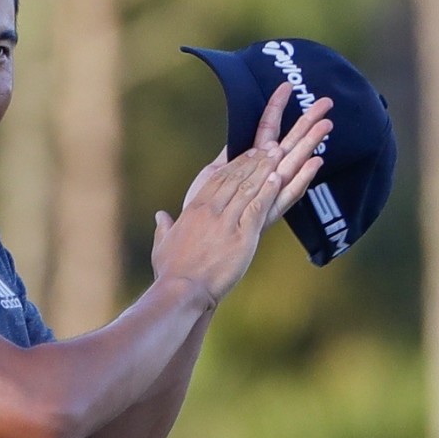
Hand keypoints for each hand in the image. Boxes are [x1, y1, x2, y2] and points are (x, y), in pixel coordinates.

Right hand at [151, 147, 281, 304]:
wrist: (183, 290)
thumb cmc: (171, 273)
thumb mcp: (162, 246)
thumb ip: (163, 228)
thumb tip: (160, 216)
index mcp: (193, 210)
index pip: (217, 180)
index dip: (234, 165)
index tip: (247, 154)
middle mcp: (210, 211)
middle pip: (235, 178)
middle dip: (253, 160)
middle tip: (268, 147)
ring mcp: (226, 222)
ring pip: (248, 188)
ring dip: (264, 169)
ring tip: (277, 155)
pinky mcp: (242, 236)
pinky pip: (257, 207)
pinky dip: (268, 192)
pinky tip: (278, 179)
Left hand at [180, 83, 332, 230]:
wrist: (193, 260)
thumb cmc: (200, 219)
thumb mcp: (209, 181)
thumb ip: (225, 163)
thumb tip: (231, 144)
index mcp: (251, 167)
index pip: (266, 129)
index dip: (275, 107)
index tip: (286, 85)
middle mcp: (264, 179)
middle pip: (288, 144)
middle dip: (306, 123)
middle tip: (326, 102)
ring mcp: (266, 196)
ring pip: (292, 165)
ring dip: (309, 145)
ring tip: (326, 125)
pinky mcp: (266, 216)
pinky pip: (286, 194)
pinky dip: (301, 179)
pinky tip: (315, 162)